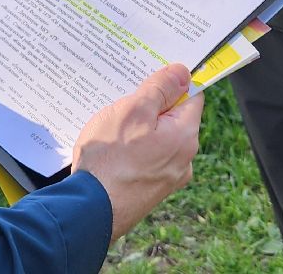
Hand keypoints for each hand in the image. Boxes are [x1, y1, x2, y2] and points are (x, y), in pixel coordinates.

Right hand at [73, 65, 203, 240]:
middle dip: (152, 103)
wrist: (90, 211)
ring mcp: (168, 177)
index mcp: (185, 136)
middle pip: (174, 116)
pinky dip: (134, 146)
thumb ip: (159, 89)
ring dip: (140, 125)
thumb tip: (183, 72)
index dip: (173, 80)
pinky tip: (112, 145)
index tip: (153, 71)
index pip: (192, 95)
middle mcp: (184, 159)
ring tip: (113, 122)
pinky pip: (148, 156)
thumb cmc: (110, 159)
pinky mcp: (151, 188)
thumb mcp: (133, 111)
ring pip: (159, 137)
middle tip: (125, 95)